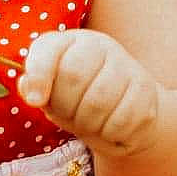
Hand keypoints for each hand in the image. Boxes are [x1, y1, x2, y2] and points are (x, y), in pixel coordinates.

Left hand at [18, 30, 159, 156]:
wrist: (123, 114)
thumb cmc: (77, 101)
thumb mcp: (51, 94)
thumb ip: (34, 87)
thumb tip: (31, 92)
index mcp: (70, 41)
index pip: (49, 51)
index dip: (39, 75)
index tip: (36, 101)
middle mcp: (100, 45)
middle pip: (74, 76)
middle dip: (66, 107)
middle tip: (70, 117)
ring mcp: (126, 64)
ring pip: (99, 101)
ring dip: (88, 124)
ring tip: (89, 123)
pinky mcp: (145, 89)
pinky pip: (121, 119)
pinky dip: (110, 133)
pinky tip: (110, 128)